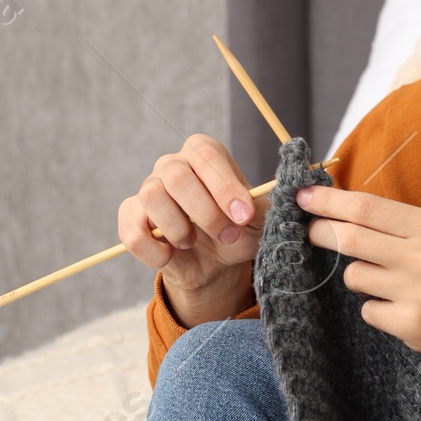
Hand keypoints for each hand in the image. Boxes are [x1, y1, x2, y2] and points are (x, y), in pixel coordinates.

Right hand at [119, 134, 262, 325]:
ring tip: (194, 242)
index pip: (206, 155)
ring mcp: (148, 190)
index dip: (224, 186)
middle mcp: (172, 165)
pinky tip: (172, 255)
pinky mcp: (131, 218)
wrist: (216, 265)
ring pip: (151, 196)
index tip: (244, 216)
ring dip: (178, 228)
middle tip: (228, 235)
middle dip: (206, 212)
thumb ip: (268, 204)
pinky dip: (155, 250)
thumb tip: (288, 190)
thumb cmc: (238, 232)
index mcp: (204, 155)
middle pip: (176, 175)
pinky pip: (133, 231)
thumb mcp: (261, 220)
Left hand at [298, 185, 420, 401]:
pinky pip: (369, 311)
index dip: (328, 201)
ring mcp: (418, 292)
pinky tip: (401, 312)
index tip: (303, 197)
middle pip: (350, 237)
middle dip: (320, 233)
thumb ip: (405, 227)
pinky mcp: (411, 325)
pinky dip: (377, 310)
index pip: (367, 207)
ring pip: (354, 277)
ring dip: (357, 279)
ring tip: (384, 284)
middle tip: (309, 233)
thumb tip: (349, 212)